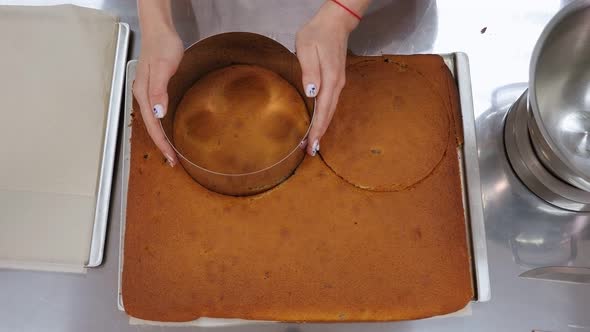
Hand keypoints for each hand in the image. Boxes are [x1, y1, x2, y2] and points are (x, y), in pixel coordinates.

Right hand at [133, 28, 182, 165]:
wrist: (160, 30)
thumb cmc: (162, 45)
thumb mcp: (164, 67)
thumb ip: (160, 90)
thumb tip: (158, 113)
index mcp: (143, 93)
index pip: (153, 126)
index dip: (162, 143)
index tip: (171, 157)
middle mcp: (143, 95)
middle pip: (151, 127)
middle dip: (161, 145)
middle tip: (172, 161)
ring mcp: (147, 92)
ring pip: (153, 121)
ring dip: (161, 137)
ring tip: (170, 151)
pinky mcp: (154, 88)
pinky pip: (156, 113)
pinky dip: (162, 126)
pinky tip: (168, 129)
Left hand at [295, 1, 360, 155]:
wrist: (335, 22)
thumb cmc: (317, 33)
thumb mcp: (306, 47)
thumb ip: (309, 70)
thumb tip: (312, 92)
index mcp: (329, 78)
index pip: (323, 109)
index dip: (317, 129)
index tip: (311, 144)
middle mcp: (336, 84)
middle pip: (329, 114)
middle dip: (320, 134)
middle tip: (310, 151)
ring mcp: (338, 83)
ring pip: (330, 110)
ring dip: (322, 127)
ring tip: (313, 142)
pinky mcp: (335, 80)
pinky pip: (330, 103)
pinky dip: (324, 116)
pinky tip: (318, 122)